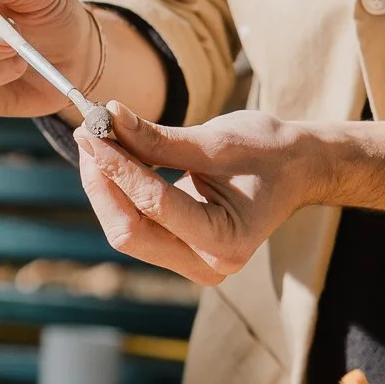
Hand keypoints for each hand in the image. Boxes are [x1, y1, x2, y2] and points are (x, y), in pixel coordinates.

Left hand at [75, 105, 317, 284]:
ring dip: (105, 186)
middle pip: (130, 231)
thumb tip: (110, 118)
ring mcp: (191, 263)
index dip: (117, 166)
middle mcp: (207, 265)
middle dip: (103, 182)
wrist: (296, 171)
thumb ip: (160, 138)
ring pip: (127, 230)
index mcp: (225, 242)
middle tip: (88, 134)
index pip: (155, 204)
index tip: (93, 130)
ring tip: (97, 140)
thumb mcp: (217, 140)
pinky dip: (119, 191)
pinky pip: (136, 225)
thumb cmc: (268, 152)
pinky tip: (111, 158)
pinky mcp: (179, 252)